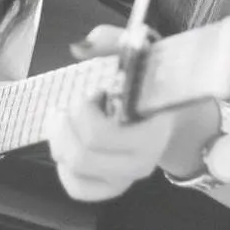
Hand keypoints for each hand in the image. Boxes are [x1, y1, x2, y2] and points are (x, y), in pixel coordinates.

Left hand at [43, 24, 178, 201]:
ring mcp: (126, 178)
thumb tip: (79, 48)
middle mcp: (141, 162)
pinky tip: (68, 140)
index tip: (95, 87)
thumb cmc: (151, 79)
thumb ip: (110, 42)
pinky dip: (63, 164)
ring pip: (74, 169)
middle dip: (67, 122)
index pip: (99, 134)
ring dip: (60, 138)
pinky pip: (76, 187)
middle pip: (81, 153)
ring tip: (65, 115)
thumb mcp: (137, 52)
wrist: (170, 108)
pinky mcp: (111, 187)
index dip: (83, 107)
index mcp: (152, 132)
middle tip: (74, 99)